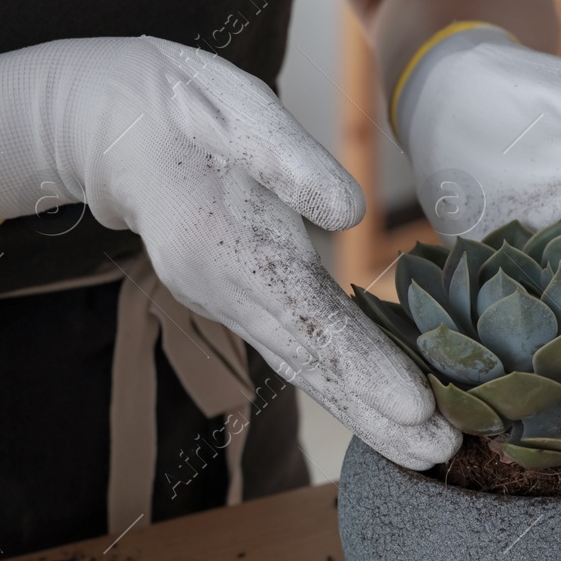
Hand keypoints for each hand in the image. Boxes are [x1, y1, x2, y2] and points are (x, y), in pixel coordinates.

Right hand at [0, 37, 458, 467]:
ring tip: (429, 450)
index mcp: (231, 251)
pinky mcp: (245, 303)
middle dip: (379, 415)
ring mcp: (234, 306)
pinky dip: (345, 387)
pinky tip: (387, 412)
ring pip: (308, 371)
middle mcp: (231, 294)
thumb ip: (289, 160)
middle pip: (314, 367)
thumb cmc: (185, 109)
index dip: (366, 366)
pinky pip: (301, 355)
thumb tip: (348, 210)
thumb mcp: (236, 109)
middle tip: (444, 451)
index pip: (310, 320)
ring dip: (368, 415)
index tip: (416, 405)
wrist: (116, 128)